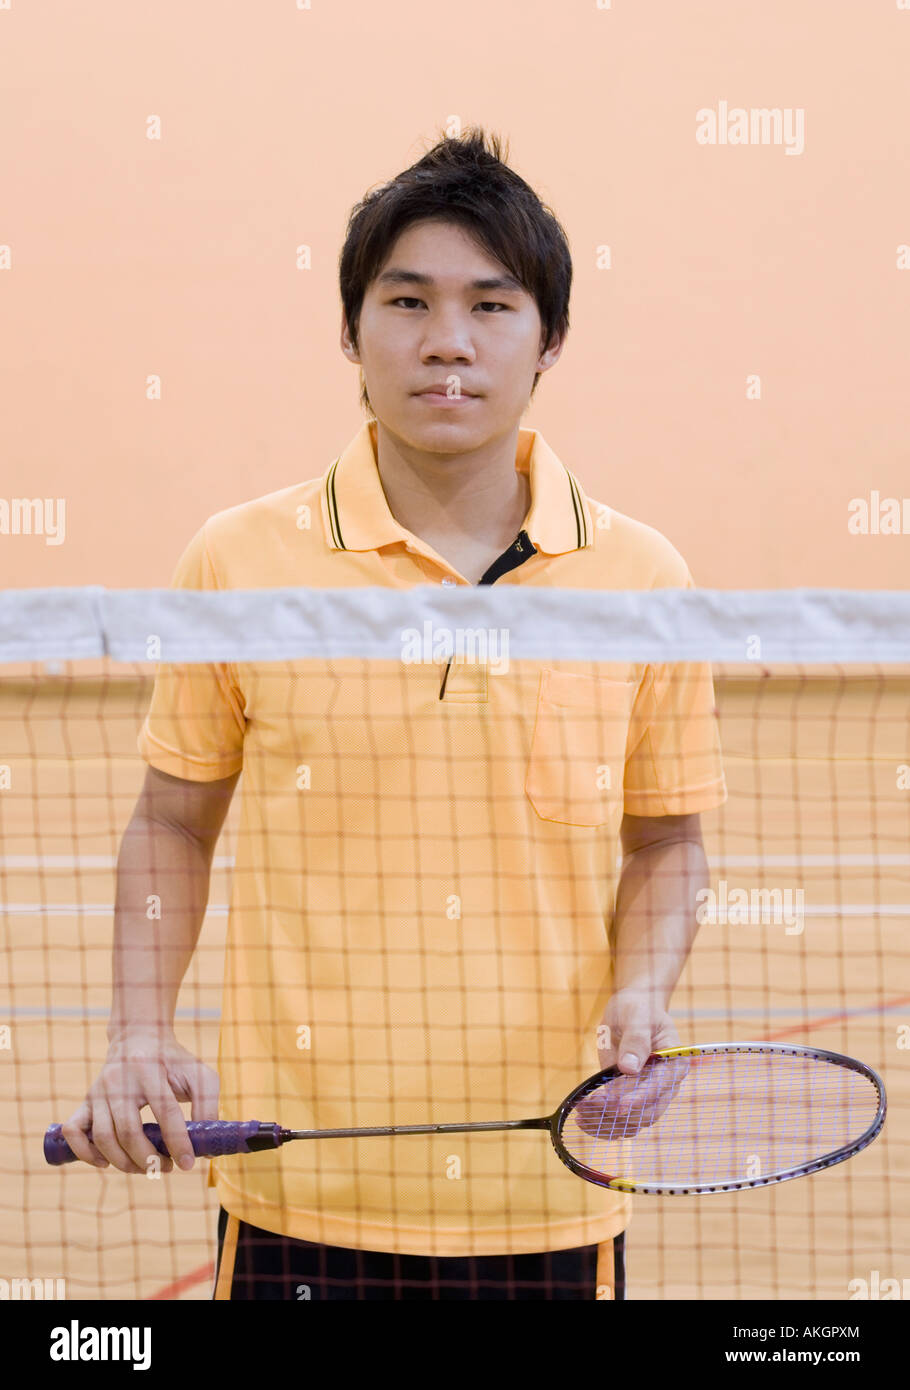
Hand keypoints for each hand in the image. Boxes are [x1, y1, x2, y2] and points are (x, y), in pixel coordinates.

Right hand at [60, 1029, 219, 1173]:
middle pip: (127, 1131)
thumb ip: (208, 1105)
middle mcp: (119, 1080)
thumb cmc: (173, 1061)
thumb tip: (206, 1148)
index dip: (178, 1142)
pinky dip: (85, 1152)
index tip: (189, 1163)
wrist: (139, 1037)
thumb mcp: (199, 1074)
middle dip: (148, 1158)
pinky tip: (105, 1163)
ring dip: (124, 1162)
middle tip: (166, 1168)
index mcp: (150, 1070)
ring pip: (102, 1137)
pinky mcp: (87, 1100)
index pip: (165, 1111)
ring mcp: (99, 1091)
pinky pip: (74, 1130)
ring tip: (146, 1168)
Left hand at [572, 991, 688, 1136]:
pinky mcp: (633, 1100)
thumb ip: (635, 1040)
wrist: (633, 1010)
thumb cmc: (638, 1008)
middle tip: (588, 1104)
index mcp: (674, 1063)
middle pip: (647, 1112)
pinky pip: (621, 1123)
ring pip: (632, 1123)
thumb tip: (629, 1068)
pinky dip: (603, 1126)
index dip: (640, 1098)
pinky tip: (584, 1120)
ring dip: (606, 1122)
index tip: (618, 1105)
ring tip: (581, 1112)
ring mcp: (650, 1096)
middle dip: (616, 1113)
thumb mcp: (636, 1016)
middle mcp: (666, 1085)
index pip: (660, 1087)